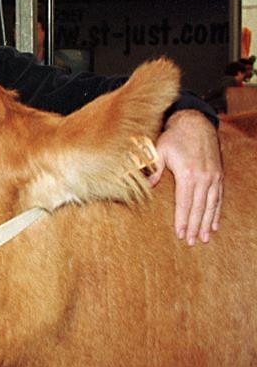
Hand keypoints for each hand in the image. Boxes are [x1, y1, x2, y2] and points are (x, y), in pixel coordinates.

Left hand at [150, 110, 222, 244]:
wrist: (196, 123)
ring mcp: (213, 177)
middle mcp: (203, 177)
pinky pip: (219, 198)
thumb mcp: (159, 150)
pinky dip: (217, 212)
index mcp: (187, 174)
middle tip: (191, 242)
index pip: (185, 203)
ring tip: (204, 238)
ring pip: (211, 205)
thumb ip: (153, 169)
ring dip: (207, 223)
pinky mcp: (219, 176)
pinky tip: (214, 224)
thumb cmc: (174, 137)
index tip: (180, 234)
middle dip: (194, 226)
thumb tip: (147, 185)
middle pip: (198, 208)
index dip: (182, 220)